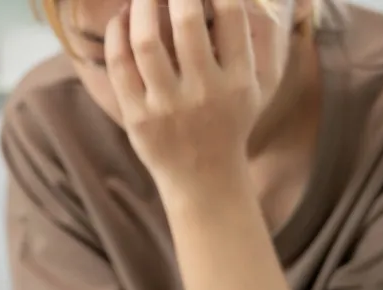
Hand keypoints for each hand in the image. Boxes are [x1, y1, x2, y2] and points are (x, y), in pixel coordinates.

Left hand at [106, 0, 264, 187]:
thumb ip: (265, 39)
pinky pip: (119, 66)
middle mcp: (204, 92)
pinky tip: (123, 17)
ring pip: (146, 41)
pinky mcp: (137, 117)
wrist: (204, 179)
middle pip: (186, 20)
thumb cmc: (232, 121)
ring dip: (141, 4)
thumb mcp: (262, 86)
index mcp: (239, 79)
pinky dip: (117, 33)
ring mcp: (167, 106)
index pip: (230, 14)